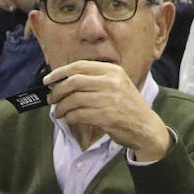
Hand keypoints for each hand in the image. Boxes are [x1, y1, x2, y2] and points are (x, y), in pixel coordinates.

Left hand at [44, 61, 170, 161]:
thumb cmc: (127, 106)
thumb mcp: (117, 85)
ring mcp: (110, 99)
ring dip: (61, 107)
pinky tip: (69, 119)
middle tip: (51, 99)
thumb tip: (64, 80)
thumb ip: (95, 79)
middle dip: (57, 91)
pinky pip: (79, 114)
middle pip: (74, 82)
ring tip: (58, 112)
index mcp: (113, 71)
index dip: (60, 72)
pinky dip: (69, 117)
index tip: (47, 80)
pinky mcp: (107, 116)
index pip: (80, 66)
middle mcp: (112, 82)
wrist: (146, 127)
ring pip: (74, 99)